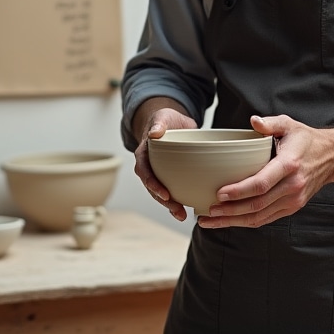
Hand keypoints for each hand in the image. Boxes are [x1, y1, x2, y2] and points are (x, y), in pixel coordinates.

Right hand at [134, 105, 197, 220]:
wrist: (171, 121)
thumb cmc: (166, 119)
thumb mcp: (162, 117)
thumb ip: (159, 123)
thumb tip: (154, 133)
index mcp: (144, 153)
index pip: (144, 171)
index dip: (152, 184)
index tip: (164, 194)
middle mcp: (149, 166)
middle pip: (152, 187)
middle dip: (163, 201)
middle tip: (177, 210)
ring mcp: (159, 172)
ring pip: (161, 192)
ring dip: (170, 205)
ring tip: (182, 216)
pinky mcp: (170, 175)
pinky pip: (172, 190)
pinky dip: (178, 200)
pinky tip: (189, 209)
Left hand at [198, 114, 333, 228]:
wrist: (332, 157)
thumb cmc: (306, 140)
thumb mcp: (289, 124)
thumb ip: (270, 123)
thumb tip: (253, 121)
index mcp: (289, 165)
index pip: (261, 184)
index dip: (239, 192)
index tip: (219, 194)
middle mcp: (292, 186)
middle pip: (257, 205)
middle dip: (230, 212)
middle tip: (207, 212)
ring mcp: (293, 200)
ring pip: (260, 217)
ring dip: (234, 221)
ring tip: (211, 221)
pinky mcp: (292, 207)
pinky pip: (266, 218)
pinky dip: (246, 222)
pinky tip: (230, 220)